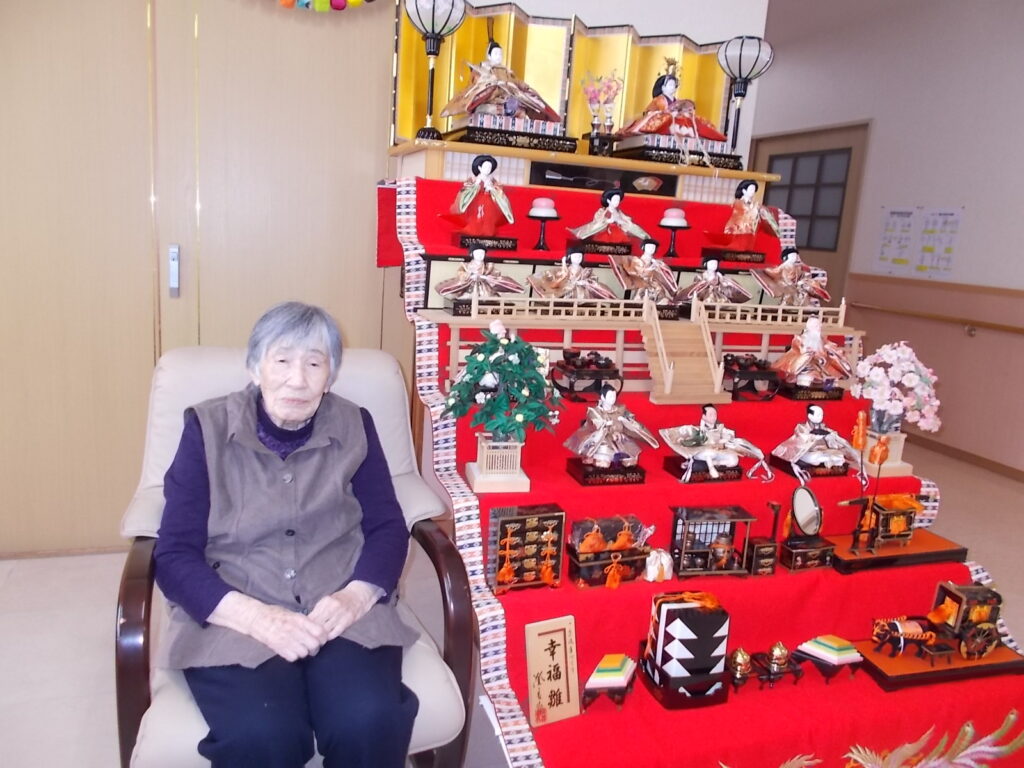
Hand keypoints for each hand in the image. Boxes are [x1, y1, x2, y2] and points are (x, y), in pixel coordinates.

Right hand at [208, 592, 327, 661]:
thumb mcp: (292, 613)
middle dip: (316, 647)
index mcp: (299, 619)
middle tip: (313, 646)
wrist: (256, 618)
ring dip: (305, 652)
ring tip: (302, 649)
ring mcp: (285, 639)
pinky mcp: (277, 648)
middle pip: (314, 644)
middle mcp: (294, 629)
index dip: (323, 637)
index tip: (322, 638)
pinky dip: (294, 656)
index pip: (320, 631)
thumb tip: (319, 630)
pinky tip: (292, 651)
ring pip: (304, 653)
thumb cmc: (275, 614)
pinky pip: (293, 657)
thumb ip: (305, 622)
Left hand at [308, 581, 379, 640]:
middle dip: (311, 633)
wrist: (359, 595)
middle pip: (316, 624)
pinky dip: (329, 636)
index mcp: (325, 602)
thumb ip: (319, 610)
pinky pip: (334, 632)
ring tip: (317, 640)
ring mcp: (339, 614)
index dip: (306, 627)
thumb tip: (307, 622)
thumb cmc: (342, 598)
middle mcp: (331, 607)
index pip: (311, 617)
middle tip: (308, 639)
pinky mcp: (347, 621)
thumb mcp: (328, 600)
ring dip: (320, 637)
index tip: (303, 632)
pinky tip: (327, 638)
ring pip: (324, 630)